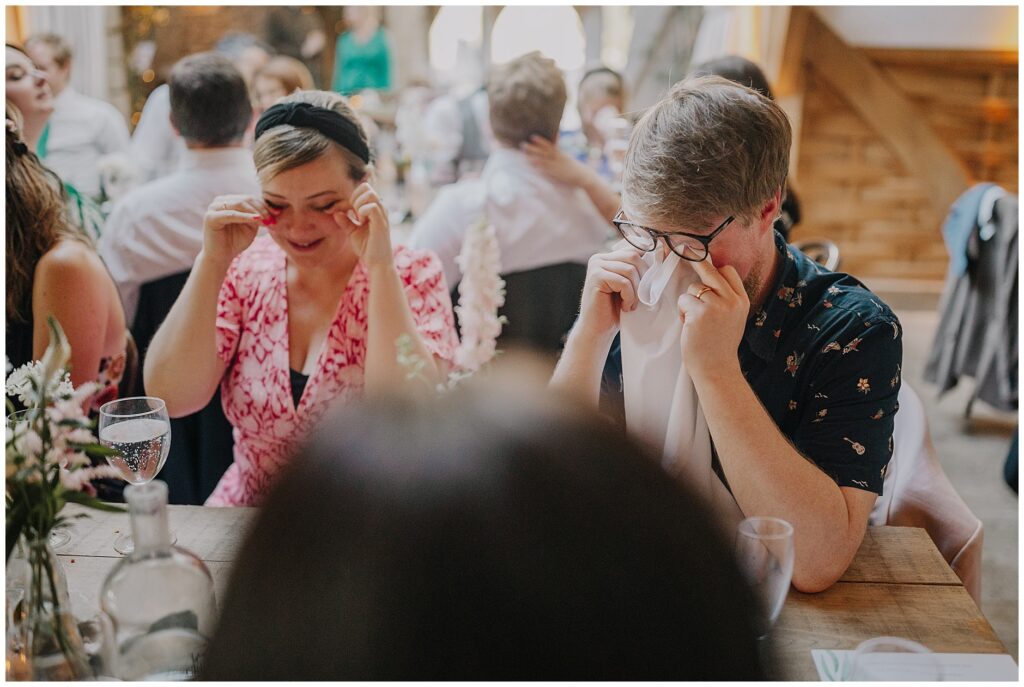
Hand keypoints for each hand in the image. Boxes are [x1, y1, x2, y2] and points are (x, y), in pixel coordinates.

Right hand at [202, 195, 271, 267]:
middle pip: (246, 199)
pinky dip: (245, 216)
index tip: (278, 213)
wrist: (221, 257)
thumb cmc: (236, 241)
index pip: (250, 198)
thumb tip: (275, 209)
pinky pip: (231, 214)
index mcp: (229, 201)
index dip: (265, 205)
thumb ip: (258, 216)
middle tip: (272, 218)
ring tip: (267, 220)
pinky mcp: (210, 217)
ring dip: (256, 212)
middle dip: (262, 208)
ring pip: (240, 204)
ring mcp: (214, 208)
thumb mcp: (251, 226)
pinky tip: (257, 219)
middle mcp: (220, 201)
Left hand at [340, 182, 392, 266]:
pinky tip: (361, 222)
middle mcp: (381, 210)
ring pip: (370, 194)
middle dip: (355, 198)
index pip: (365, 189)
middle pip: (367, 188)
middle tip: (353, 213)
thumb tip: (335, 212)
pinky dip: (362, 211)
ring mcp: (382, 215)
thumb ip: (346, 222)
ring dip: (359, 204)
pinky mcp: (381, 223)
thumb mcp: (353, 233)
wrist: (377, 263)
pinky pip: (371, 206)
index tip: (350, 211)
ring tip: (358, 218)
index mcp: (375, 210)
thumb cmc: (368, 248)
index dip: (354, 196)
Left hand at [522, 134, 588, 187]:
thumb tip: (554, 140)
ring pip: (544, 161)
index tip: (533, 137)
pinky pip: (548, 171)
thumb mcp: (566, 157)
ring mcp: (558, 166)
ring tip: (524, 155)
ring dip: (534, 158)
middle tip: (523, 144)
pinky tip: (533, 167)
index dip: (541, 141)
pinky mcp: (558, 175)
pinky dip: (540, 168)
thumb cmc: (573, 167)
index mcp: (561, 153)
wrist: (584, 176)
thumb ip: (558, 150)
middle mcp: (559, 158)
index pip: (550, 145)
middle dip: (534, 148)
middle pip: (544, 152)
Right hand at [576, 246, 645, 338]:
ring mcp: (596, 267)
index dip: (648, 263)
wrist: (597, 330)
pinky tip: (625, 307)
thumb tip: (662, 254)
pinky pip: (623, 282)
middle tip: (642, 298)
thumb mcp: (628, 286)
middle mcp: (599, 259)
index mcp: (607, 258)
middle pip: (634, 257)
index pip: (634, 250)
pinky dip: (629, 297)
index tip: (654, 279)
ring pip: (630, 270)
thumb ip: (636, 270)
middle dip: (643, 279)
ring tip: (631, 305)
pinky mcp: (596, 277)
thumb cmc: (614, 310)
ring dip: (636, 291)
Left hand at [676, 253, 748, 382]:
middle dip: (695, 260)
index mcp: (742, 300)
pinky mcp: (700, 313)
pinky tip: (689, 327)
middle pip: (710, 271)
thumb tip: (708, 276)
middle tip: (683, 248)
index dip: (713, 266)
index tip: (702, 256)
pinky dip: (682, 313)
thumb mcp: (731, 317)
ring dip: (689, 303)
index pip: (728, 271)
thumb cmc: (718, 344)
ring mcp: (717, 306)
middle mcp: (732, 300)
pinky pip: (684, 301)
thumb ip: (724, 298)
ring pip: (693, 288)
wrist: (716, 369)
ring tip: (695, 322)